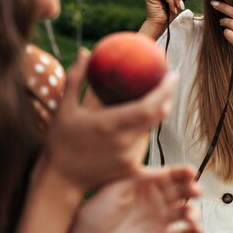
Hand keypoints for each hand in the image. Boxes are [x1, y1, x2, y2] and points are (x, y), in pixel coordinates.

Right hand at [45, 49, 177, 191]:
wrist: (61, 181)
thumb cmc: (60, 142)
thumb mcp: (64, 108)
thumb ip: (76, 78)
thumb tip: (84, 51)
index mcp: (111, 124)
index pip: (150, 106)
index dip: (165, 89)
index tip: (172, 72)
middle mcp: (124, 141)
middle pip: (158, 116)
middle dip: (167, 96)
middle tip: (168, 79)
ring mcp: (130, 157)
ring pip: (151, 129)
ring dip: (155, 112)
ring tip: (153, 95)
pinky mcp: (131, 168)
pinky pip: (143, 142)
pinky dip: (143, 128)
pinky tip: (140, 119)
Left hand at [58, 166, 202, 232]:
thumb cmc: (93, 215)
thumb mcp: (112, 189)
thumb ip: (137, 178)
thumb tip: (162, 170)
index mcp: (141, 184)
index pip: (166, 174)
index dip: (180, 172)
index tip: (190, 172)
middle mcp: (152, 199)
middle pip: (179, 190)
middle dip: (190, 189)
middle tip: (195, 191)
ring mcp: (157, 218)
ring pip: (183, 211)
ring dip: (192, 211)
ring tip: (190, 215)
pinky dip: (193, 231)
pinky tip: (196, 230)